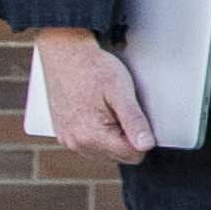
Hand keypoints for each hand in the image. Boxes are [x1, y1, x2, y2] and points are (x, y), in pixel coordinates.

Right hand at [30, 31, 155, 167]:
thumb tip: (147, 146)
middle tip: (118, 107)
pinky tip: (94, 109)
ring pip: (106, 151)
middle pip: (119, 155)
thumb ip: (134, 121)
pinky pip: (90, 143)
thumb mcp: (120, 91)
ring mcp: (68, 140)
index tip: (133, 114)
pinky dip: (97, 131)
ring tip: (105, 107)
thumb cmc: (93, 68)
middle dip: (125, 135)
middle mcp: (77, 143)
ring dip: (112, 134)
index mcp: (92, 136)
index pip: (134, 155)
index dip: (140, 135)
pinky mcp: (63, 134)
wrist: (65, 53)